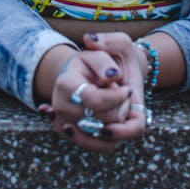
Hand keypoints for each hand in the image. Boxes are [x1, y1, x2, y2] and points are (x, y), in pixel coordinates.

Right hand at [40, 32, 146, 150]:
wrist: (104, 73)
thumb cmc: (110, 57)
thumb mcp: (116, 44)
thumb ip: (108, 42)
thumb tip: (99, 55)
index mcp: (66, 83)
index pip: (93, 101)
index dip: (115, 97)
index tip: (126, 89)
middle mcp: (63, 107)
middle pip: (104, 120)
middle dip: (119, 105)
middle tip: (116, 91)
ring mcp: (69, 124)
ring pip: (107, 134)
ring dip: (119, 118)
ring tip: (114, 102)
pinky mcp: (80, 137)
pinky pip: (104, 147)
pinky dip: (116, 135)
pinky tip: (115, 123)